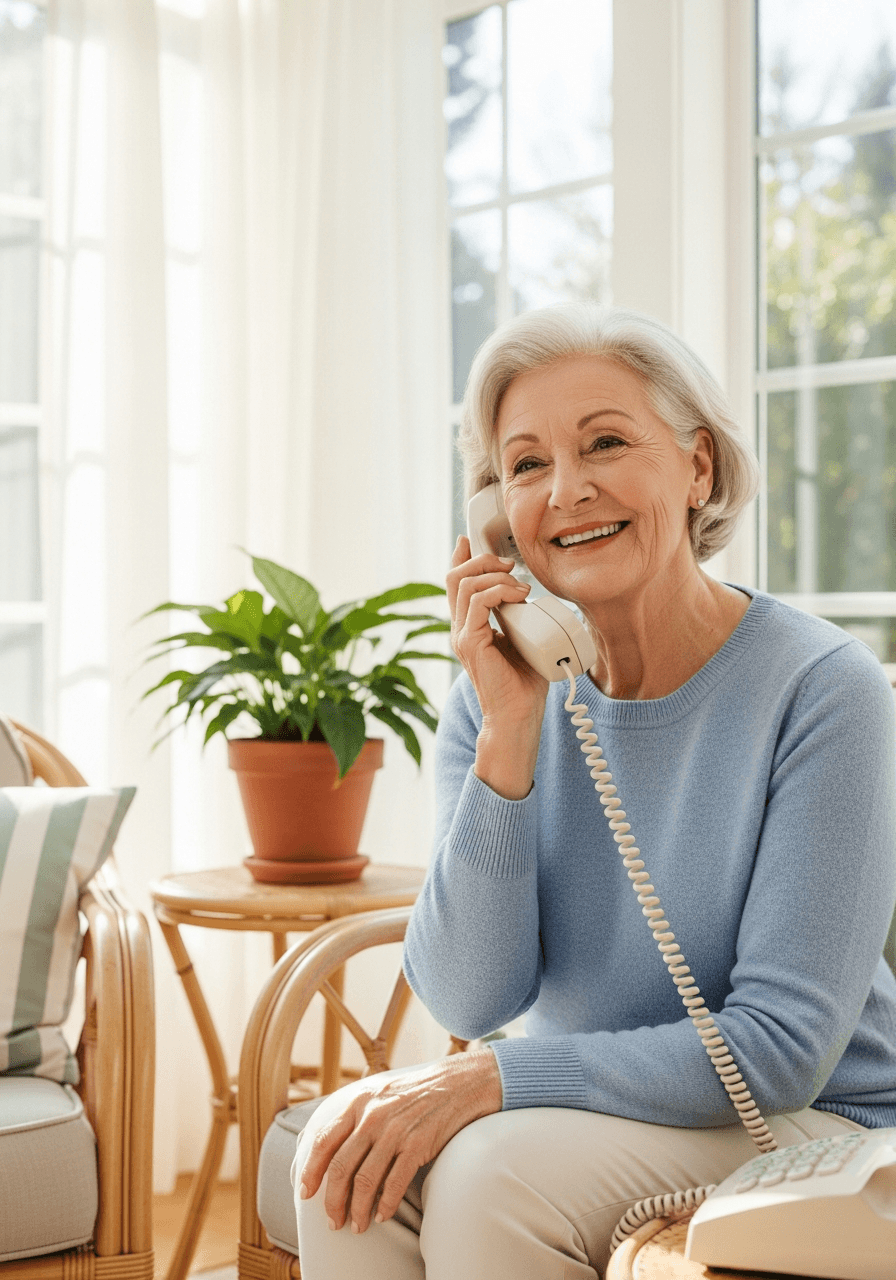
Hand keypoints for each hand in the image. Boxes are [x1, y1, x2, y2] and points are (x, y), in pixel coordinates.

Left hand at [297, 1050, 501, 1233]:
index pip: (324, 1141)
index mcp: (358, 1103)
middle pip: (341, 1167)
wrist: (457, 1085)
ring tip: (357, 1226)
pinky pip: (394, 1183)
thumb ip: (354, 1114)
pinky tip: (383, 1216)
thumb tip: (327, 1144)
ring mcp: (394, 1130)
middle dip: (333, 1200)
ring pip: (365, 1180)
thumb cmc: (414, 1092)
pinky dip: (386, 1204)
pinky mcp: (417, 1144)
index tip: (305, 1193)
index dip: (311, 1171)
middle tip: (332, 1221)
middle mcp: (372, 1116)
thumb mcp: (378, 1092)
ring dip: (358, 1209)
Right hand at [447, 536, 548, 797]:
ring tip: (519, 586)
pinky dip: (499, 592)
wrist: (518, 715)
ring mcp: (462, 635)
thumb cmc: (524, 682)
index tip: (470, 540)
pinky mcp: (471, 643)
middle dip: (481, 559)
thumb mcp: (523, 638)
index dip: (461, 557)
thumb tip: (528, 595)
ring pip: (464, 584)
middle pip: (455, 576)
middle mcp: (461, 628)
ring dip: (495, 575)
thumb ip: (518, 616)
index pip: (456, 584)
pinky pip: (478, 602)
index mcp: (470, 626)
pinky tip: (518, 596)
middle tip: (509, 564)